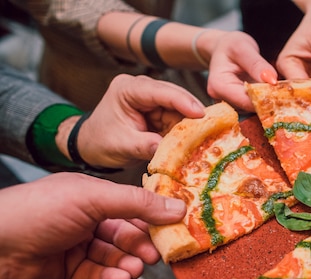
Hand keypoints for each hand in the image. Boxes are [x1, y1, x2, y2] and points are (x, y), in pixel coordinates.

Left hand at [0, 173, 185, 278]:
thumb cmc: (37, 211)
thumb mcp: (93, 198)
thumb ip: (137, 203)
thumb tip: (177, 207)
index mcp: (93, 196)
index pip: (133, 206)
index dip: (154, 217)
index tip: (176, 227)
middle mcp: (88, 220)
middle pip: (127, 234)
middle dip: (142, 245)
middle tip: (157, 255)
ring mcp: (79, 246)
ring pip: (116, 257)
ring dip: (129, 263)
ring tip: (137, 269)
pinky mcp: (71, 272)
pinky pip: (99, 275)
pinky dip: (112, 277)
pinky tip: (120, 278)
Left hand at [77, 74, 205, 168]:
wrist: (90, 146)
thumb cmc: (100, 142)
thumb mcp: (122, 146)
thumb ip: (145, 145)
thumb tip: (171, 150)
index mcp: (128, 89)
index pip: (160, 91)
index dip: (183, 101)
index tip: (201, 114)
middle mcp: (142, 89)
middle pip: (175, 97)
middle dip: (192, 113)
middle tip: (212, 127)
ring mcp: (151, 100)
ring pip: (179, 109)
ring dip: (190, 124)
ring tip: (206, 136)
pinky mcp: (158, 112)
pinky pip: (177, 119)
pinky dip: (185, 130)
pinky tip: (195, 139)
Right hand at [205, 30, 278, 111]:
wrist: (222, 49)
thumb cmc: (230, 45)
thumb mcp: (242, 47)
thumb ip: (256, 64)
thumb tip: (272, 81)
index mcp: (219, 86)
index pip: (245, 100)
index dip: (265, 99)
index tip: (284, 92)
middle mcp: (222, 100)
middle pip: (250, 108)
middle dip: (269, 102)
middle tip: (289, 92)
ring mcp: (230, 105)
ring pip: (254, 109)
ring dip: (270, 102)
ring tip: (283, 91)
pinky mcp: (239, 106)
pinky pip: (255, 107)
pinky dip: (267, 101)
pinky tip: (276, 93)